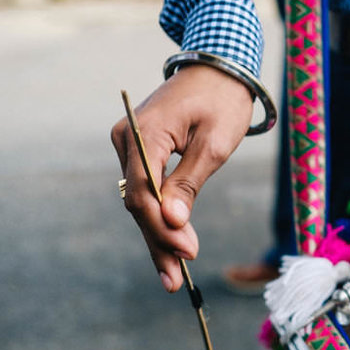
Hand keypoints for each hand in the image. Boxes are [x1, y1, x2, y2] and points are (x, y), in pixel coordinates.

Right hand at [111, 64, 252, 291]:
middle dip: (158, 241)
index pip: (144, 190)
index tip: (187, 252)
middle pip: (138, 201)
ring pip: (140, 201)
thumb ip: (190, 182)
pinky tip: (169, 250)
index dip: (163, 226)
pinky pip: (146, 190)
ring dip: (157, 237)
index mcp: (144, 132)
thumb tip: (171, 220)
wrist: (219, 68)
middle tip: (175, 280)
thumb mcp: (215, 143)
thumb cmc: (223, 101)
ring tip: (172, 277)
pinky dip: (158, 218)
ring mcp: (130, 146)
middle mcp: (127, 139)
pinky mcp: (140, 152)